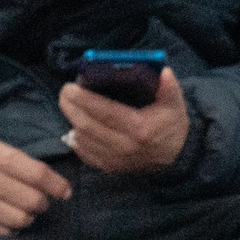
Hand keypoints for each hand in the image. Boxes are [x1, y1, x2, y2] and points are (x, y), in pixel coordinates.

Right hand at [0, 140, 73, 235]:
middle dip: (41, 203)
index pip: (38, 175)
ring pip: (22, 220)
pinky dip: (10, 228)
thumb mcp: (1, 150)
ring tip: (20, 209)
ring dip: (27, 217)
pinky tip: (5, 217)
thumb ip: (29, 166)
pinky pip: (5, 233)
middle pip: (33, 201)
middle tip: (37, 201)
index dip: (57, 186)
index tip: (65, 193)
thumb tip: (62, 189)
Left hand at [58, 70, 190, 175]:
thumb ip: (170, 88)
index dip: (85, 100)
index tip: (70, 87)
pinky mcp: (110, 168)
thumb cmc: (171, 126)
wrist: (175, 157)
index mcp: (140, 129)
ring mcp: (116, 160)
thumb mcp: (175, 104)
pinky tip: (73, 126)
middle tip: (64, 92)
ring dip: (72, 121)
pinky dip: (76, 140)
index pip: (105, 113)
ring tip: (68, 104)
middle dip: (70, 107)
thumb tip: (164, 72)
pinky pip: (85, 154)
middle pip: (88, 126)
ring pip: (83, 140)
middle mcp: (125, 146)